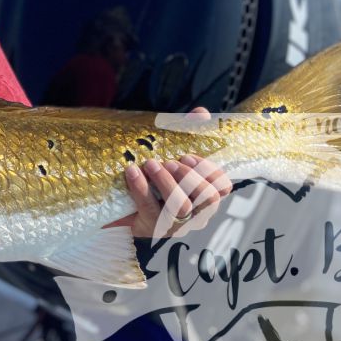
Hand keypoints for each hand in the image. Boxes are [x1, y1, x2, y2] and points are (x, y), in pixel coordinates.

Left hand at [113, 107, 232, 237]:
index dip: (211, 172)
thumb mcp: (170, 153)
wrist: (118, 204)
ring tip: (150, 163)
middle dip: (191, 177)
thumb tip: (201, 113)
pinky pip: (149, 209)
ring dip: (166, 183)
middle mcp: (195, 212)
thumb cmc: (153, 177)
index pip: (223, 187)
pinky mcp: (151, 227)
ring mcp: (174, 223)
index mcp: (204, 194)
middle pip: (208, 199)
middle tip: (171, 161)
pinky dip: (141, 188)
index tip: (190, 156)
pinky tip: (132, 172)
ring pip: (181, 207)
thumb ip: (187, 133)